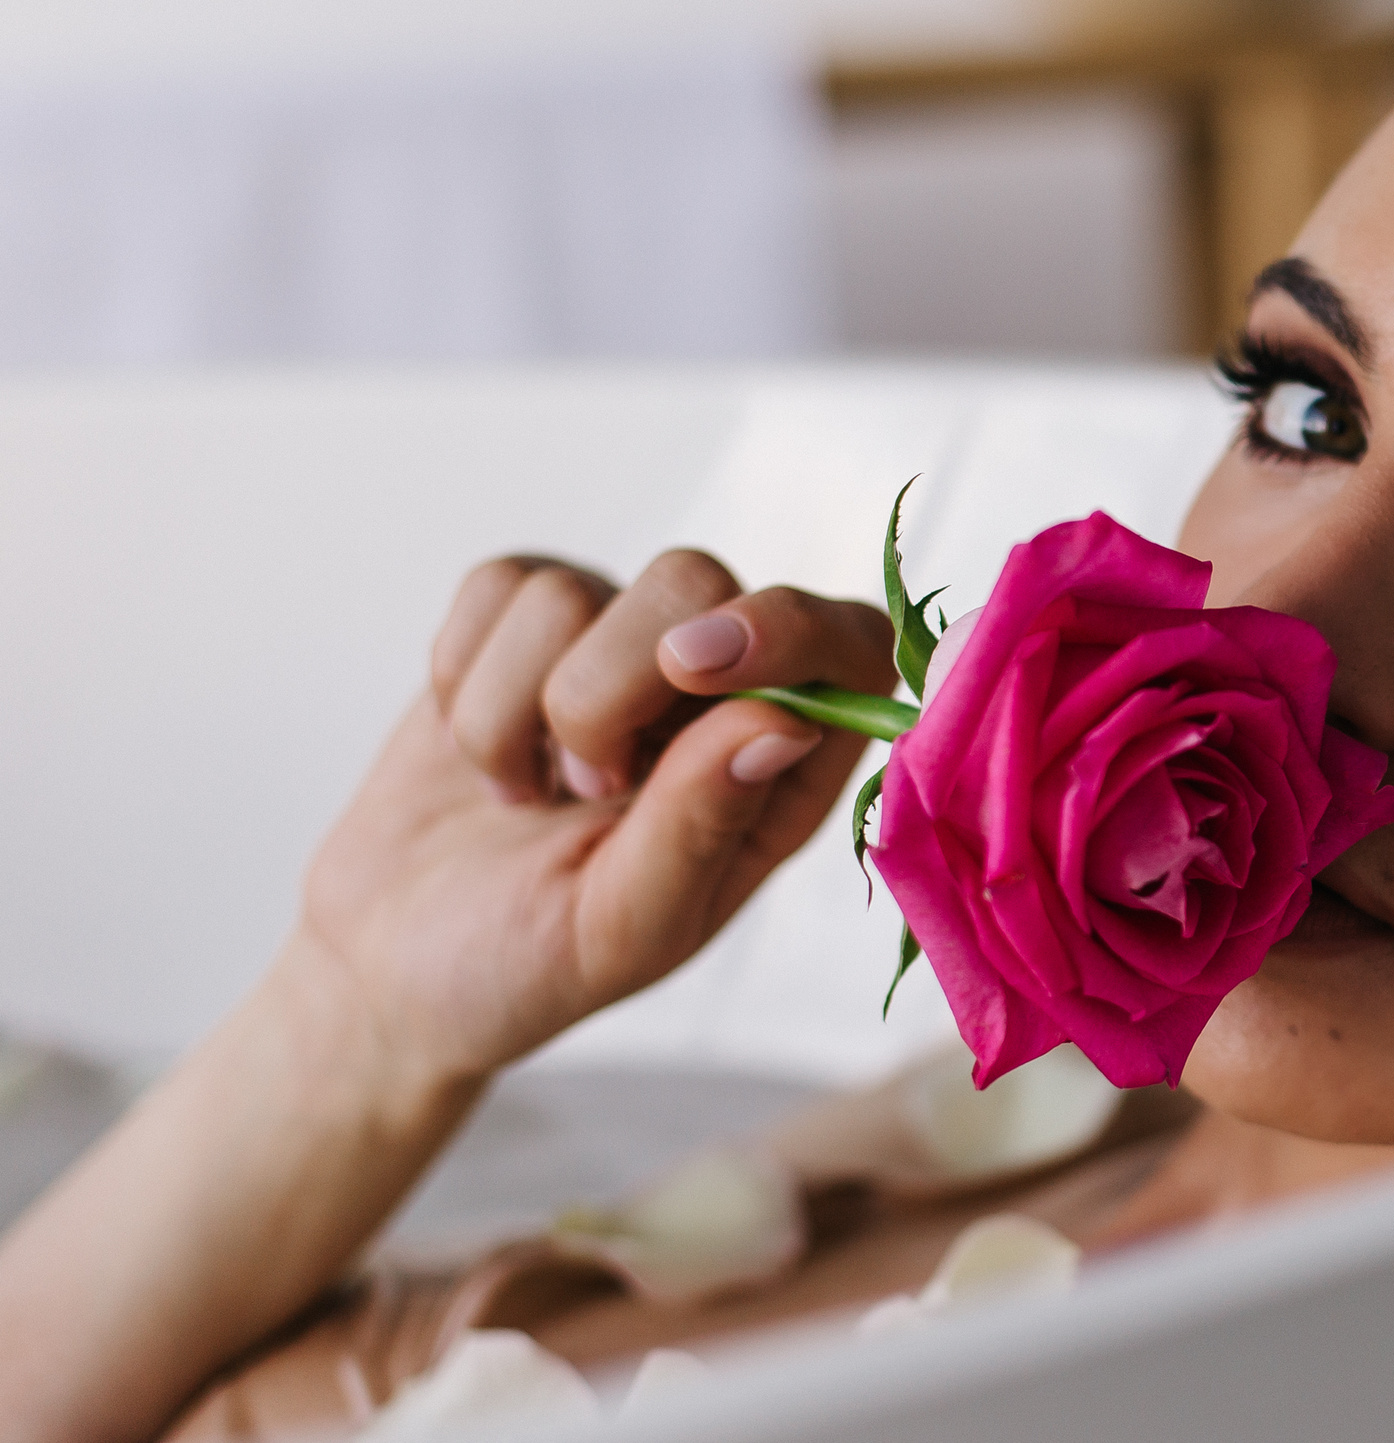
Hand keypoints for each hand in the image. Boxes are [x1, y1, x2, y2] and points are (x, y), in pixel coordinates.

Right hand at [290, 549, 897, 1091]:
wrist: (392, 967)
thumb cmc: (532, 963)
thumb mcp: (627, 928)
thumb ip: (704, 824)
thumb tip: (785, 721)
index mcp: (783, 767)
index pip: (846, 642)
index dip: (788, 627)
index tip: (694, 666)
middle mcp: (714, 690)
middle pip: (695, 580)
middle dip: (612, 684)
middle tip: (587, 789)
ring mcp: (619, 647)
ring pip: (575, 589)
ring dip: (519, 707)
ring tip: (528, 793)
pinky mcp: (525, 625)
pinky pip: (500, 583)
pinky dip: (464, 676)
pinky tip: (480, 752)